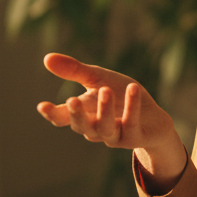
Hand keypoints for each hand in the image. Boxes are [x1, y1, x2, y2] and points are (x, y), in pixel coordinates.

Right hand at [37, 54, 186, 189]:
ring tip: (106, 90)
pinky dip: (132, 107)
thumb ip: (74, 71)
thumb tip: (46, 58)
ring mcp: (115, 136)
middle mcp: (96, 129)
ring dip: (105, 110)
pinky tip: (133, 88)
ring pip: (105, 128)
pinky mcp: (135, 138)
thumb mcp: (98, 79)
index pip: (63, 118)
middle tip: (72, 100)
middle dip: (77, 115)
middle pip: (82, 127)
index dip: (53, 114)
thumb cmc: (121, 97)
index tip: (43, 106)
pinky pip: (131, 124)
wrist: (153, 118)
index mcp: (84, 115)